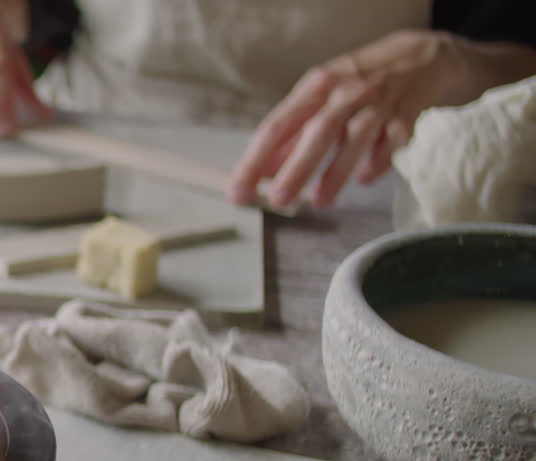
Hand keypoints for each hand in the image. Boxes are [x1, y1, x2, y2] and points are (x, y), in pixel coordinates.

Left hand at [229, 30, 472, 209]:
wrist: (424, 57)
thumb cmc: (360, 84)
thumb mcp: (322, 98)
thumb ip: (294, 133)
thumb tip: (261, 171)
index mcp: (316, 86)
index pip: (277, 126)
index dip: (255, 160)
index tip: (239, 191)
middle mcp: (346, 91)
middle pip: (317, 131)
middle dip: (295, 167)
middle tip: (277, 199)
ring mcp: (380, 101)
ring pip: (355, 137)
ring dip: (335, 171)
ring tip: (318, 200)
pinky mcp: (409, 113)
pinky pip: (392, 140)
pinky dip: (378, 160)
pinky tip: (364, 178)